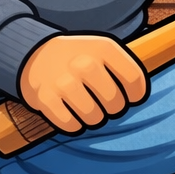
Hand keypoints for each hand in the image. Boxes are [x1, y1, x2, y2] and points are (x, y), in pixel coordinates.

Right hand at [18, 34, 148, 133]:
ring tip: (89, 109)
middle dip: (114, 109)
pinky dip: (74, 125)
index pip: (134, 79)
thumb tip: (138, 98)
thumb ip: (124, 68)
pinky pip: (70, 125)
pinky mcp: (45, 98)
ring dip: (94, 119)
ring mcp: (63, 81)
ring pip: (94, 118)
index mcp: (102, 48)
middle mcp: (83, 63)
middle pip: (115, 103)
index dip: (136, 94)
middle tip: (106, 104)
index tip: (130, 97)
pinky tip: (72, 113)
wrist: (35, 53)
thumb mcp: (102, 49)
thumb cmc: (78, 57)